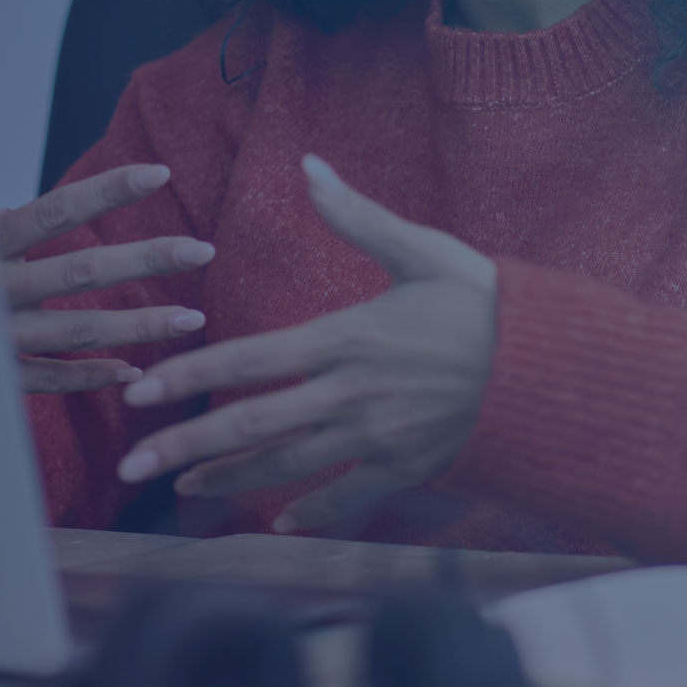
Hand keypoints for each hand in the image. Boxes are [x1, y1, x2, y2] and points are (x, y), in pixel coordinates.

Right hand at [0, 164, 213, 393]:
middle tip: (203, 250)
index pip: (57, 210)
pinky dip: (94, 375)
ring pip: (79, 331)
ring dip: (140, 326)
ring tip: (192, 319)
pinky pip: (53, 378)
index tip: (161, 174)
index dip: (109, 191)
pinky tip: (133, 370)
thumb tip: (23, 211)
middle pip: (82, 271)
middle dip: (148, 260)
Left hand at [114, 154, 497, 531]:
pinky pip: (348, 500)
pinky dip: (312, 513)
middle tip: (133, 468)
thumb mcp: (420, 248)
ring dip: (230, 483)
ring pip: (287, 469)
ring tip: (184, 493)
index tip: (139, 390)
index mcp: (344, 336)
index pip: (246, 360)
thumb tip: (309, 164)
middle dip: (186, 448)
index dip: (187, 377)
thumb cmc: (482, 299)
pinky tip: (282, 523)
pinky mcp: (408, 468)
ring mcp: (377, 438)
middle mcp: (350, 394)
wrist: (553, 364)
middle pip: (250, 427)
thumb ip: (355, 214)